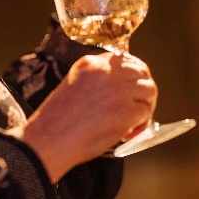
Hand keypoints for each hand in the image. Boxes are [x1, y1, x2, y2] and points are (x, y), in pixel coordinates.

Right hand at [14, 51, 156, 181]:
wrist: (49, 139)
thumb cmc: (57, 121)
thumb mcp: (74, 86)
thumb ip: (97, 82)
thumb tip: (123, 92)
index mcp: (90, 63)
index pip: (123, 59)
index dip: (132, 74)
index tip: (132, 87)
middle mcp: (106, 71)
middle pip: (141, 71)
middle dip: (144, 89)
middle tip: (140, 106)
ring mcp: (118, 90)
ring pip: (149, 90)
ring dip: (146, 105)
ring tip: (134, 122)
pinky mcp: (126, 111)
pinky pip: (145, 112)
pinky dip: (141, 124)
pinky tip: (128, 133)